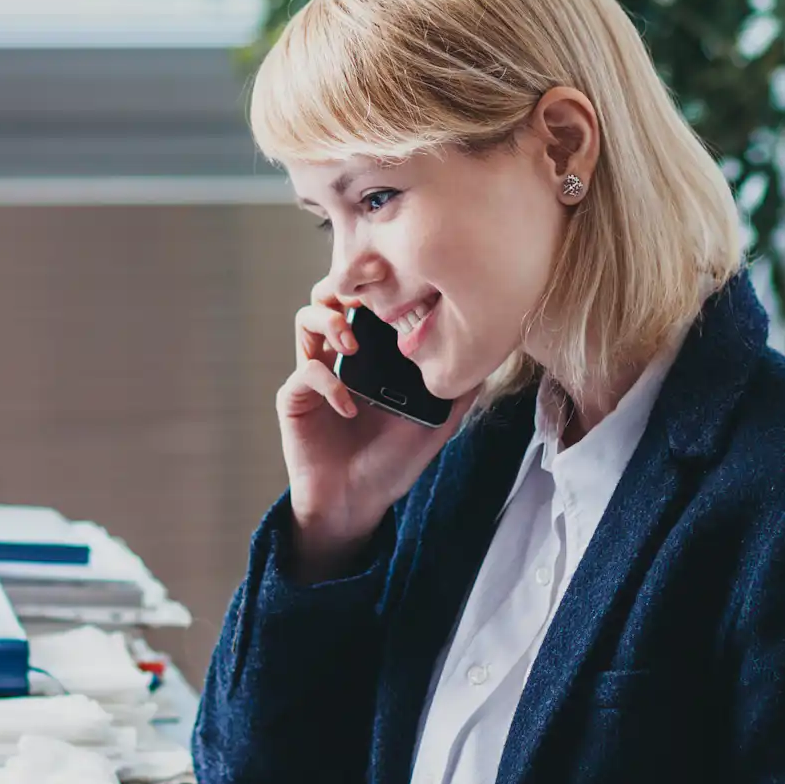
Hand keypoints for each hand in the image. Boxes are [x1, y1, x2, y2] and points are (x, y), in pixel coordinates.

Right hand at [279, 281, 470, 582]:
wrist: (356, 503)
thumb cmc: (391, 464)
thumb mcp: (435, 426)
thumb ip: (456, 393)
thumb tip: (487, 361)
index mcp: (372, 354)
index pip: (369, 300)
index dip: (379, 282)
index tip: (400, 280)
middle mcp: (341, 356)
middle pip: (330, 295)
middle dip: (344, 284)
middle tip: (366, 297)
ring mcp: (316, 374)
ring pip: (306, 319)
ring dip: (330, 321)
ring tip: (352, 343)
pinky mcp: (296, 398)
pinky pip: (306, 372)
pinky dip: (328, 382)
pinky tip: (348, 408)